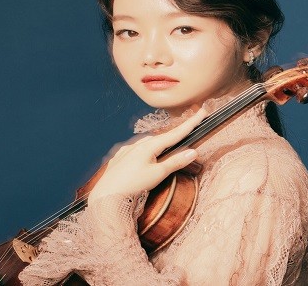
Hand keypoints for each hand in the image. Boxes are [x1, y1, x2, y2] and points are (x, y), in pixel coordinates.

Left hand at [88, 107, 208, 202]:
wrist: (106, 195)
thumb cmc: (133, 184)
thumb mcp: (158, 174)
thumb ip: (175, 162)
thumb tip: (194, 152)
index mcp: (150, 146)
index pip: (176, 133)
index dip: (190, 123)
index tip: (202, 112)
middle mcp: (138, 144)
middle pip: (162, 138)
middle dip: (175, 135)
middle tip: (188, 129)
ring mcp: (127, 150)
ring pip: (148, 143)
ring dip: (159, 145)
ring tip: (166, 148)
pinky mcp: (119, 158)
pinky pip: (136, 150)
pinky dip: (144, 151)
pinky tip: (143, 158)